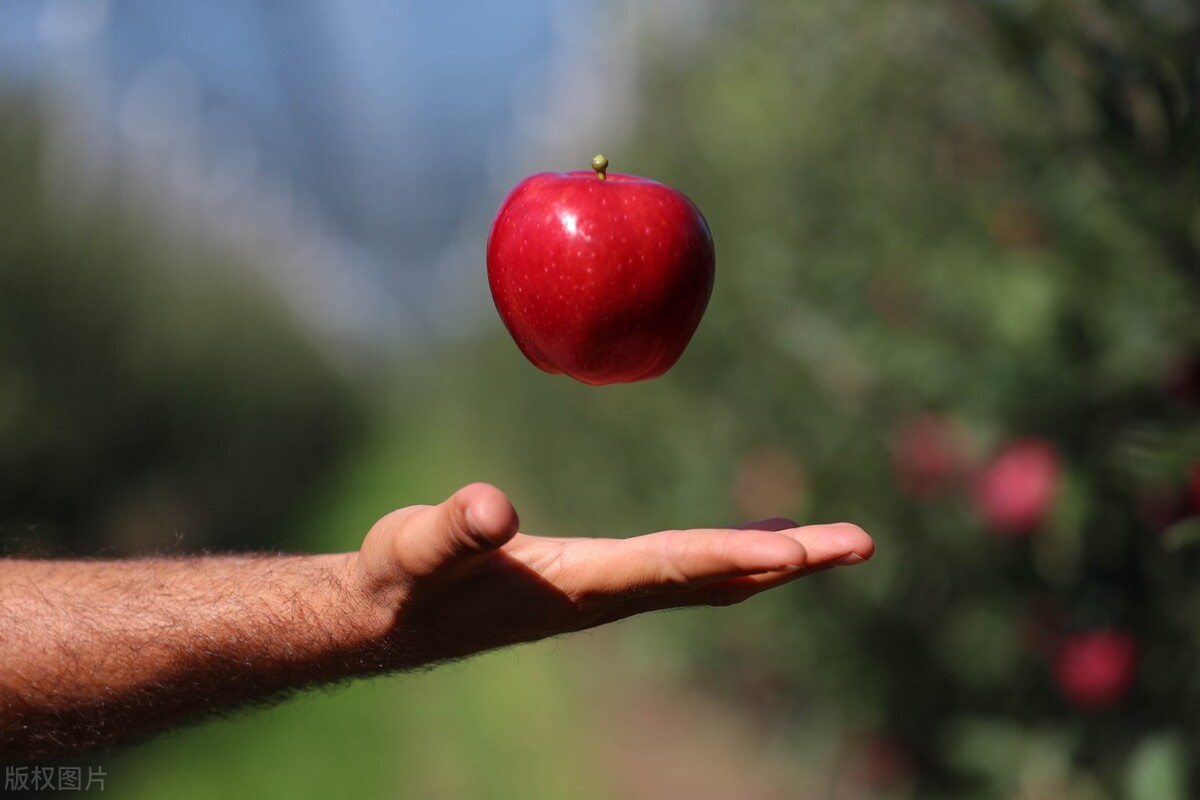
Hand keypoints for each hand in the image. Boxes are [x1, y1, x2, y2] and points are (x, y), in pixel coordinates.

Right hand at [352, 483, 873, 664]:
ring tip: (829, 544)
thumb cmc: (400, 580)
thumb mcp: (415, 548)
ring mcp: (603, 597)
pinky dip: (727, 559)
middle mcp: (603, 599)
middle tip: (861, 543)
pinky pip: (680, 574)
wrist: (388, 618)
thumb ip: (452, 531)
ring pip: (704, 580)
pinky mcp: (594, 588)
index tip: (798, 550)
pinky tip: (748, 550)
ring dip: (769, 562)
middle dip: (787, 562)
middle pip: (712, 578)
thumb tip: (492, 508)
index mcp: (573, 588)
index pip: (667, 567)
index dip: (731, 555)